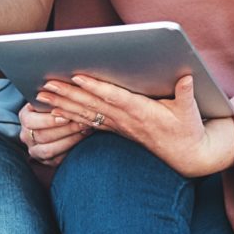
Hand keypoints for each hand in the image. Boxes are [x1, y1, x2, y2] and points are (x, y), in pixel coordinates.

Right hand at [18, 97, 88, 166]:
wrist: (53, 123)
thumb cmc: (54, 106)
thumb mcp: (50, 100)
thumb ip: (54, 97)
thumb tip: (64, 89)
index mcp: (24, 117)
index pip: (31, 121)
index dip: (49, 120)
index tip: (66, 117)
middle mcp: (26, 135)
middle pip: (42, 136)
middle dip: (64, 130)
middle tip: (82, 123)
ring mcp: (34, 150)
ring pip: (49, 150)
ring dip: (69, 140)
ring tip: (84, 130)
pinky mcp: (45, 161)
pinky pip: (57, 159)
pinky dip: (70, 149)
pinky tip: (82, 139)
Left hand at [36, 73, 233, 179]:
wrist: (187, 156)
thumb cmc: (188, 130)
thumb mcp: (190, 112)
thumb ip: (186, 93)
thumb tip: (187, 77)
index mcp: (142, 112)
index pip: (114, 97)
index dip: (95, 87)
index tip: (78, 77)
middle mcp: (126, 120)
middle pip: (93, 104)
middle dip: (69, 94)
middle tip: (47, 83)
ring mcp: (120, 126)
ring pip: (86, 113)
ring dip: (63, 104)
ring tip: (42, 94)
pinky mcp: (117, 129)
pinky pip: (89, 121)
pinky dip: (71, 115)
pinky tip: (55, 109)